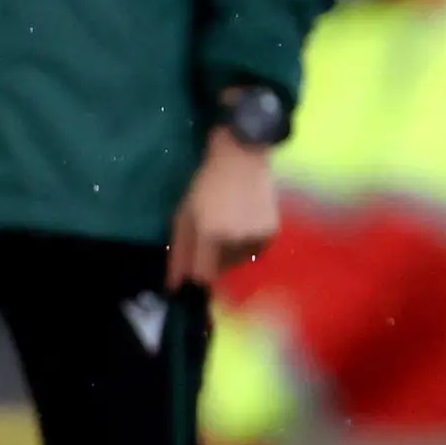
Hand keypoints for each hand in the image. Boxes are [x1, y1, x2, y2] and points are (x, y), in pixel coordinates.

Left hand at [170, 129, 281, 290]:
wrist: (241, 159)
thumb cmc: (205, 185)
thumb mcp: (184, 215)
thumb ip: (179, 253)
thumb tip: (174, 286)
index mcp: (210, 234)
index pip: (203, 275)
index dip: (197, 275)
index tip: (193, 267)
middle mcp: (235, 239)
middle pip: (221, 269)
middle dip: (212, 259)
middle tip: (210, 235)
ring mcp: (256, 236)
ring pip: (238, 261)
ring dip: (230, 252)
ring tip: (228, 226)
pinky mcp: (271, 233)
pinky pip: (255, 251)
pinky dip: (247, 244)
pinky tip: (243, 223)